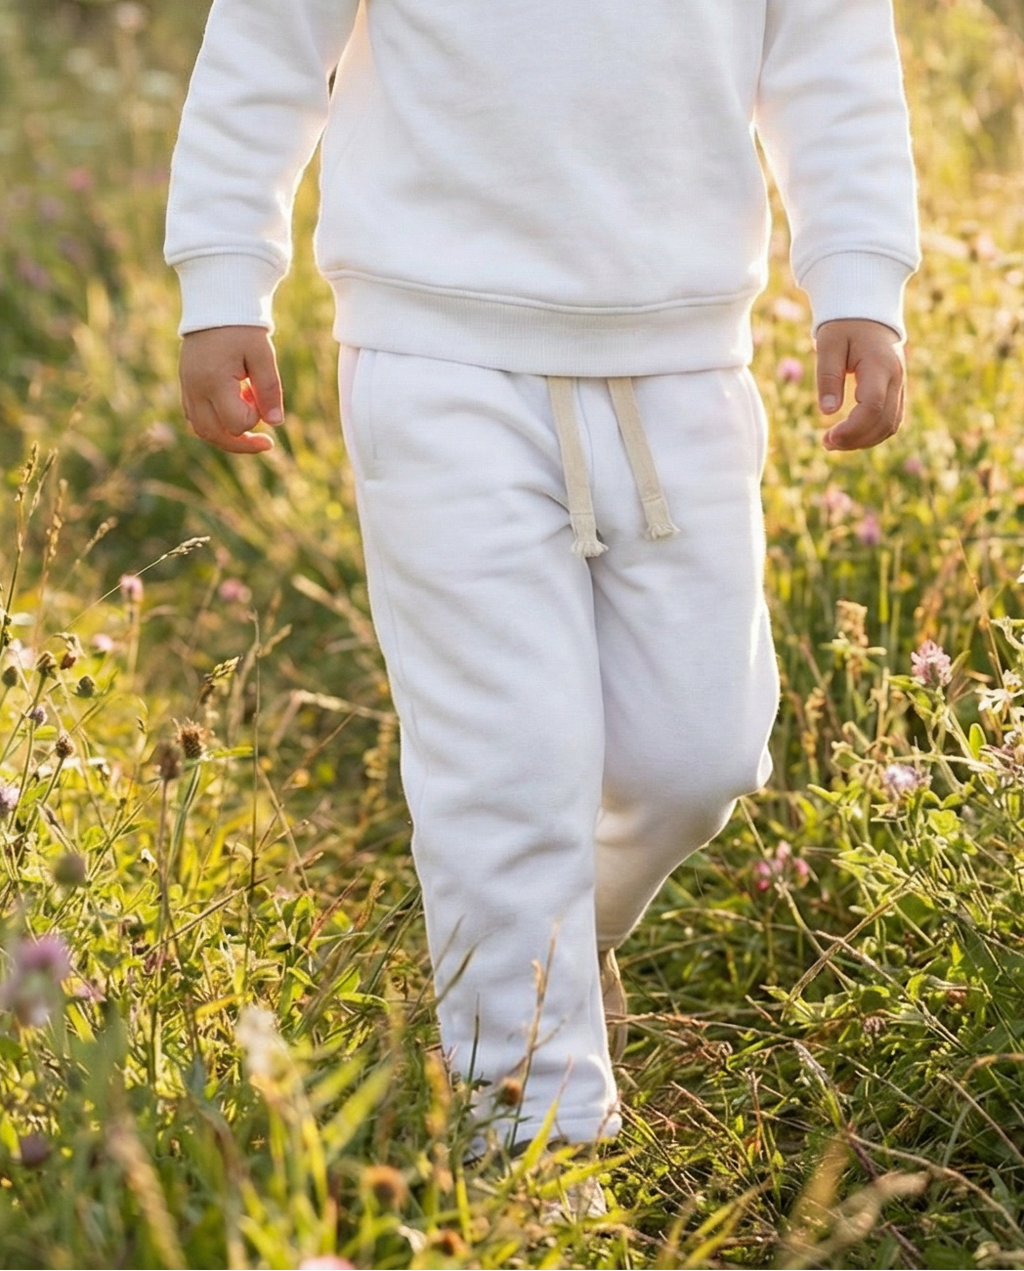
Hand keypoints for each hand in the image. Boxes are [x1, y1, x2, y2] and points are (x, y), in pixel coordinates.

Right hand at [179, 326, 284, 453]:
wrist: (215, 306)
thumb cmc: (242, 328)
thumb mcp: (263, 355)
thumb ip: (269, 390)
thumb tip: (276, 423)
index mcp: (214, 381)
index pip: (236, 423)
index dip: (255, 417)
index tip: (259, 393)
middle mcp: (195, 389)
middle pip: (214, 435)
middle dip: (242, 443)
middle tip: (267, 443)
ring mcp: (187, 388)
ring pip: (203, 430)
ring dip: (228, 435)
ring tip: (250, 424)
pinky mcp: (186, 386)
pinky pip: (196, 418)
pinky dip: (215, 423)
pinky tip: (232, 410)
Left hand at [815, 319, 905, 450]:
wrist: (868, 314)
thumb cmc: (844, 327)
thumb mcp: (829, 345)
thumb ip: (828, 377)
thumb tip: (828, 412)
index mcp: (879, 365)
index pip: (872, 406)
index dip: (852, 428)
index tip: (828, 437)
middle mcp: (896, 377)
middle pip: (883, 421)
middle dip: (855, 439)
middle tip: (826, 443)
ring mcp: (900, 385)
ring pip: (890, 425)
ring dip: (864, 441)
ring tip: (834, 442)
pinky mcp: (897, 392)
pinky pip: (891, 421)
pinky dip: (872, 434)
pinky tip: (850, 437)